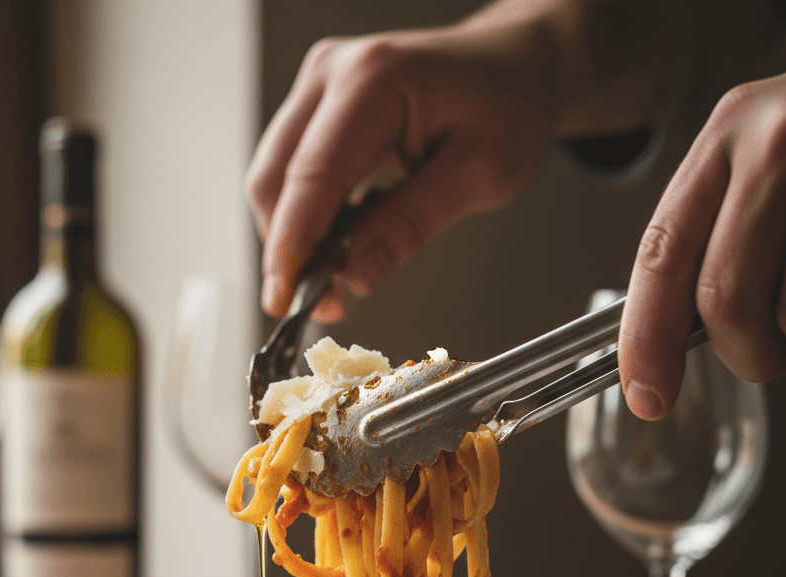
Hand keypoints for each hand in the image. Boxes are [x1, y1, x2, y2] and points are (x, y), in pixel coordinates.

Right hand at [246, 15, 557, 320]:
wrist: (510, 66)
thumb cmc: (507, 105)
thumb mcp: (479, 174)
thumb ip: (411, 225)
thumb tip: (353, 275)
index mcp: (374, 80)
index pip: (312, 175)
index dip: (293, 245)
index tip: (286, 300)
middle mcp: (332, 73)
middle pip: (276, 180)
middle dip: (290, 251)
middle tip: (324, 302)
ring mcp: (318, 87)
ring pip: (275, 181)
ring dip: (296, 239)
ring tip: (337, 278)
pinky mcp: (316, 109)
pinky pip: (291, 174)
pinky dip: (307, 219)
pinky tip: (340, 243)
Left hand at [620, 69, 785, 419]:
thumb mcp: (769, 156)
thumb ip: (720, 229)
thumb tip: (670, 336)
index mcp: (728, 132)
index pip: (661, 255)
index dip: (646, 339)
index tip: (648, 395)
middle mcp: (778, 138)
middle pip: (725, 296)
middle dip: (746, 354)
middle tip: (769, 359)